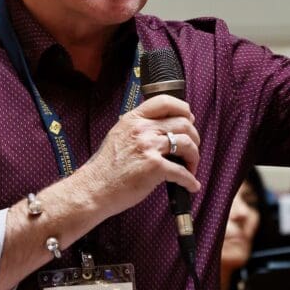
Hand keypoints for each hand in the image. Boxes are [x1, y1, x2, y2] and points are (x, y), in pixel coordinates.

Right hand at [80, 94, 199, 218]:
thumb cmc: (106, 167)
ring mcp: (148, 147)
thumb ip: (139, 127)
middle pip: (183, 123)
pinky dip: (190, 181)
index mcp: (134, 119)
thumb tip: (163, 127)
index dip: (183, 109)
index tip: (189, 119)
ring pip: (187, 143)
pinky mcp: (154, 167)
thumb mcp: (118, 134)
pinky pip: (182, 172)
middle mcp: (142, 129)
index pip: (165, 101)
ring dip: (195, 157)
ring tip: (191, 167)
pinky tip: (191, 185)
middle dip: (194, 137)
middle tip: (192, 150)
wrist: (94, 188)